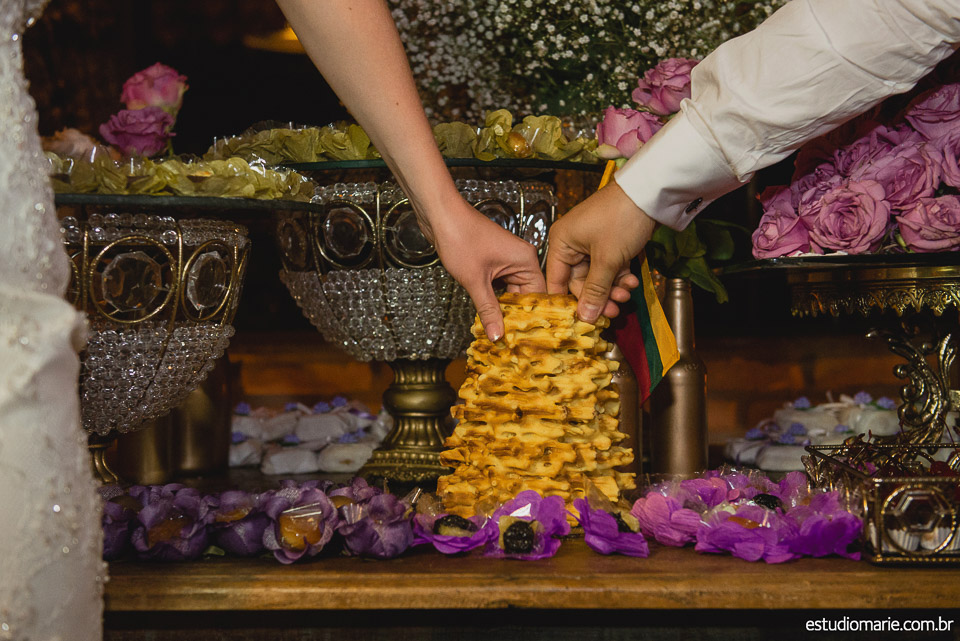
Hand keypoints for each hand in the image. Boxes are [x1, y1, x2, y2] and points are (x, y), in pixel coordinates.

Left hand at [421, 197, 545, 340]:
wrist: (439, 215)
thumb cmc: (460, 237)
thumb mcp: (475, 280)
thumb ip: (488, 309)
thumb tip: (498, 334)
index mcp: (525, 260)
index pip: (538, 294)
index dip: (532, 316)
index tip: (527, 337)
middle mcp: (519, 259)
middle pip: (524, 295)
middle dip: (515, 316)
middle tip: (510, 340)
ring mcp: (505, 260)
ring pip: (509, 292)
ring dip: (502, 309)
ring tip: (499, 331)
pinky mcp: (491, 261)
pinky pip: (497, 285)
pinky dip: (493, 299)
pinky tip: (488, 315)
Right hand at [545, 181, 655, 322]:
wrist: (650, 193)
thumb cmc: (621, 219)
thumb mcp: (608, 259)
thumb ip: (595, 291)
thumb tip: (585, 318)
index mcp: (561, 243)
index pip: (557, 282)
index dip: (569, 303)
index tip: (582, 321)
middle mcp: (571, 243)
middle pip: (579, 282)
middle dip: (599, 296)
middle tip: (615, 310)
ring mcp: (590, 243)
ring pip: (596, 277)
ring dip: (612, 288)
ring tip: (627, 292)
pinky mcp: (607, 243)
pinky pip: (608, 267)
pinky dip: (619, 276)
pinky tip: (631, 281)